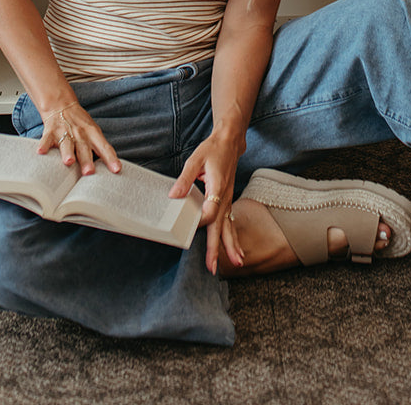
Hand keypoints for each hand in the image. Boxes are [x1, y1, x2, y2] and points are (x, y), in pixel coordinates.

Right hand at [36, 98, 120, 175]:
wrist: (61, 105)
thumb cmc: (80, 125)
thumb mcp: (92, 133)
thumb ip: (98, 149)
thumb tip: (110, 169)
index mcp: (93, 134)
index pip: (104, 147)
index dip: (111, 158)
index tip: (116, 170)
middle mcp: (80, 133)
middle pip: (84, 148)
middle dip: (86, 161)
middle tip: (89, 172)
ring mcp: (65, 131)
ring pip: (67, 143)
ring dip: (68, 152)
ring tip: (69, 162)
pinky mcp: (51, 131)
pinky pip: (47, 139)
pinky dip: (44, 145)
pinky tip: (41, 152)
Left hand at [169, 129, 244, 274]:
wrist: (229, 142)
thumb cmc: (212, 150)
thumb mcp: (195, 160)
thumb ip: (184, 179)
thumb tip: (173, 196)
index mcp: (217, 187)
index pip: (209, 212)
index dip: (199, 222)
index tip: (189, 230)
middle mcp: (225, 197)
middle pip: (221, 227)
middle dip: (217, 248)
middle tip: (213, 267)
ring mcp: (228, 200)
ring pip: (229, 227)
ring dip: (232, 246)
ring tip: (237, 263)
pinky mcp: (228, 201)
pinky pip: (231, 222)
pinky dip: (233, 237)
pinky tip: (236, 250)